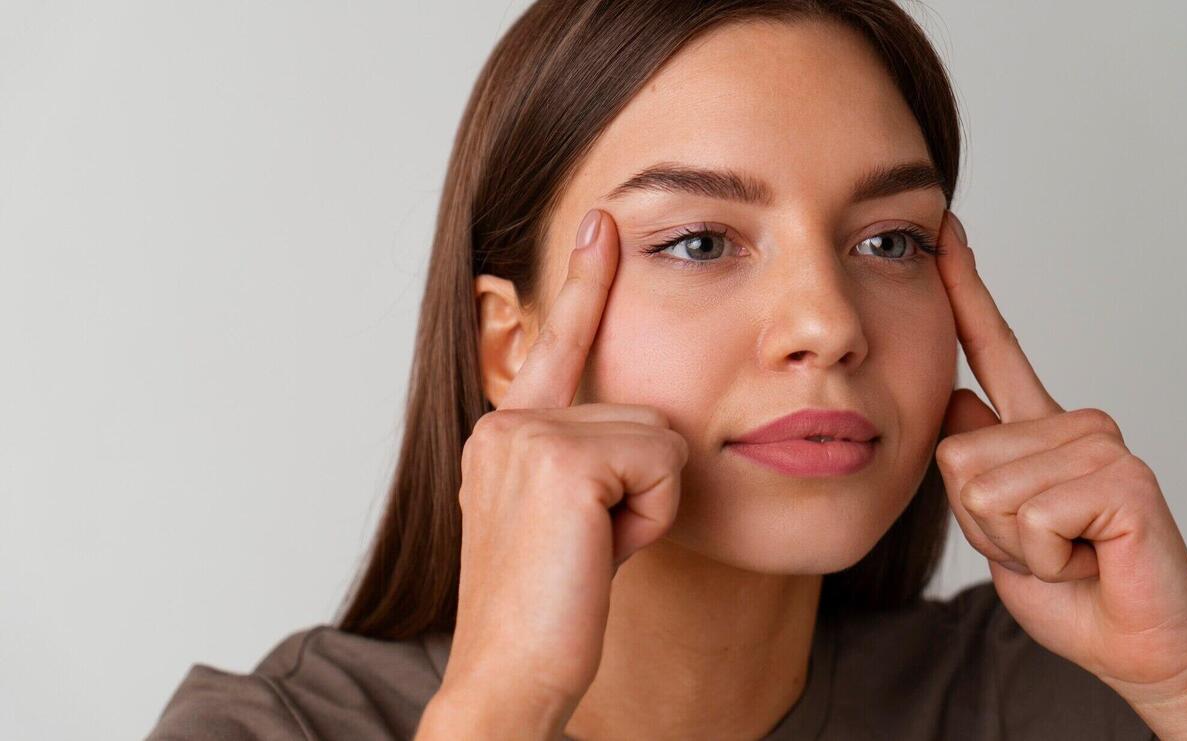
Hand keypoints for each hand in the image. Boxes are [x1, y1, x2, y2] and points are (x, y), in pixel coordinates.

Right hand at [439, 208, 688, 723]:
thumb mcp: (564, 520)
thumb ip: (585, 461)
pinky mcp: (562, 457)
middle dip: (642, 486)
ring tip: (592, 550)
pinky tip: (601, 550)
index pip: (556, 345)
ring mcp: (527, 434)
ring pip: (660, 436)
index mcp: (506, 433)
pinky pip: (663, 463)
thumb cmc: (548, 608)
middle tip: (591, 543)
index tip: (601, 222)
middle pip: (643, 410)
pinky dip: (651, 516)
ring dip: (647, 504)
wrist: (511, 673)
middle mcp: (507, 422)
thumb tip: (648, 433)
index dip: (583, 284)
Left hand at [933, 210, 1186, 723]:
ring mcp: (1100, 443)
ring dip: (1013, 544)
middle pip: (957, 452)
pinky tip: (1087, 556)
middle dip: (981, 522)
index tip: (945, 232)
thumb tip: (959, 397)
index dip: (966, 291)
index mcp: (1040, 430)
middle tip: (1043, 545)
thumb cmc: (1074, 590)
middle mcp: (1072, 424)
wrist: (1135, 646)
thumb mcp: (1002, 527)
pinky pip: (1026, 515)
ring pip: (984, 488)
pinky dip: (1041, 556)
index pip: (996, 348)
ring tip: (1068, 552)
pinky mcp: (1122, 476)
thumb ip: (981, 462)